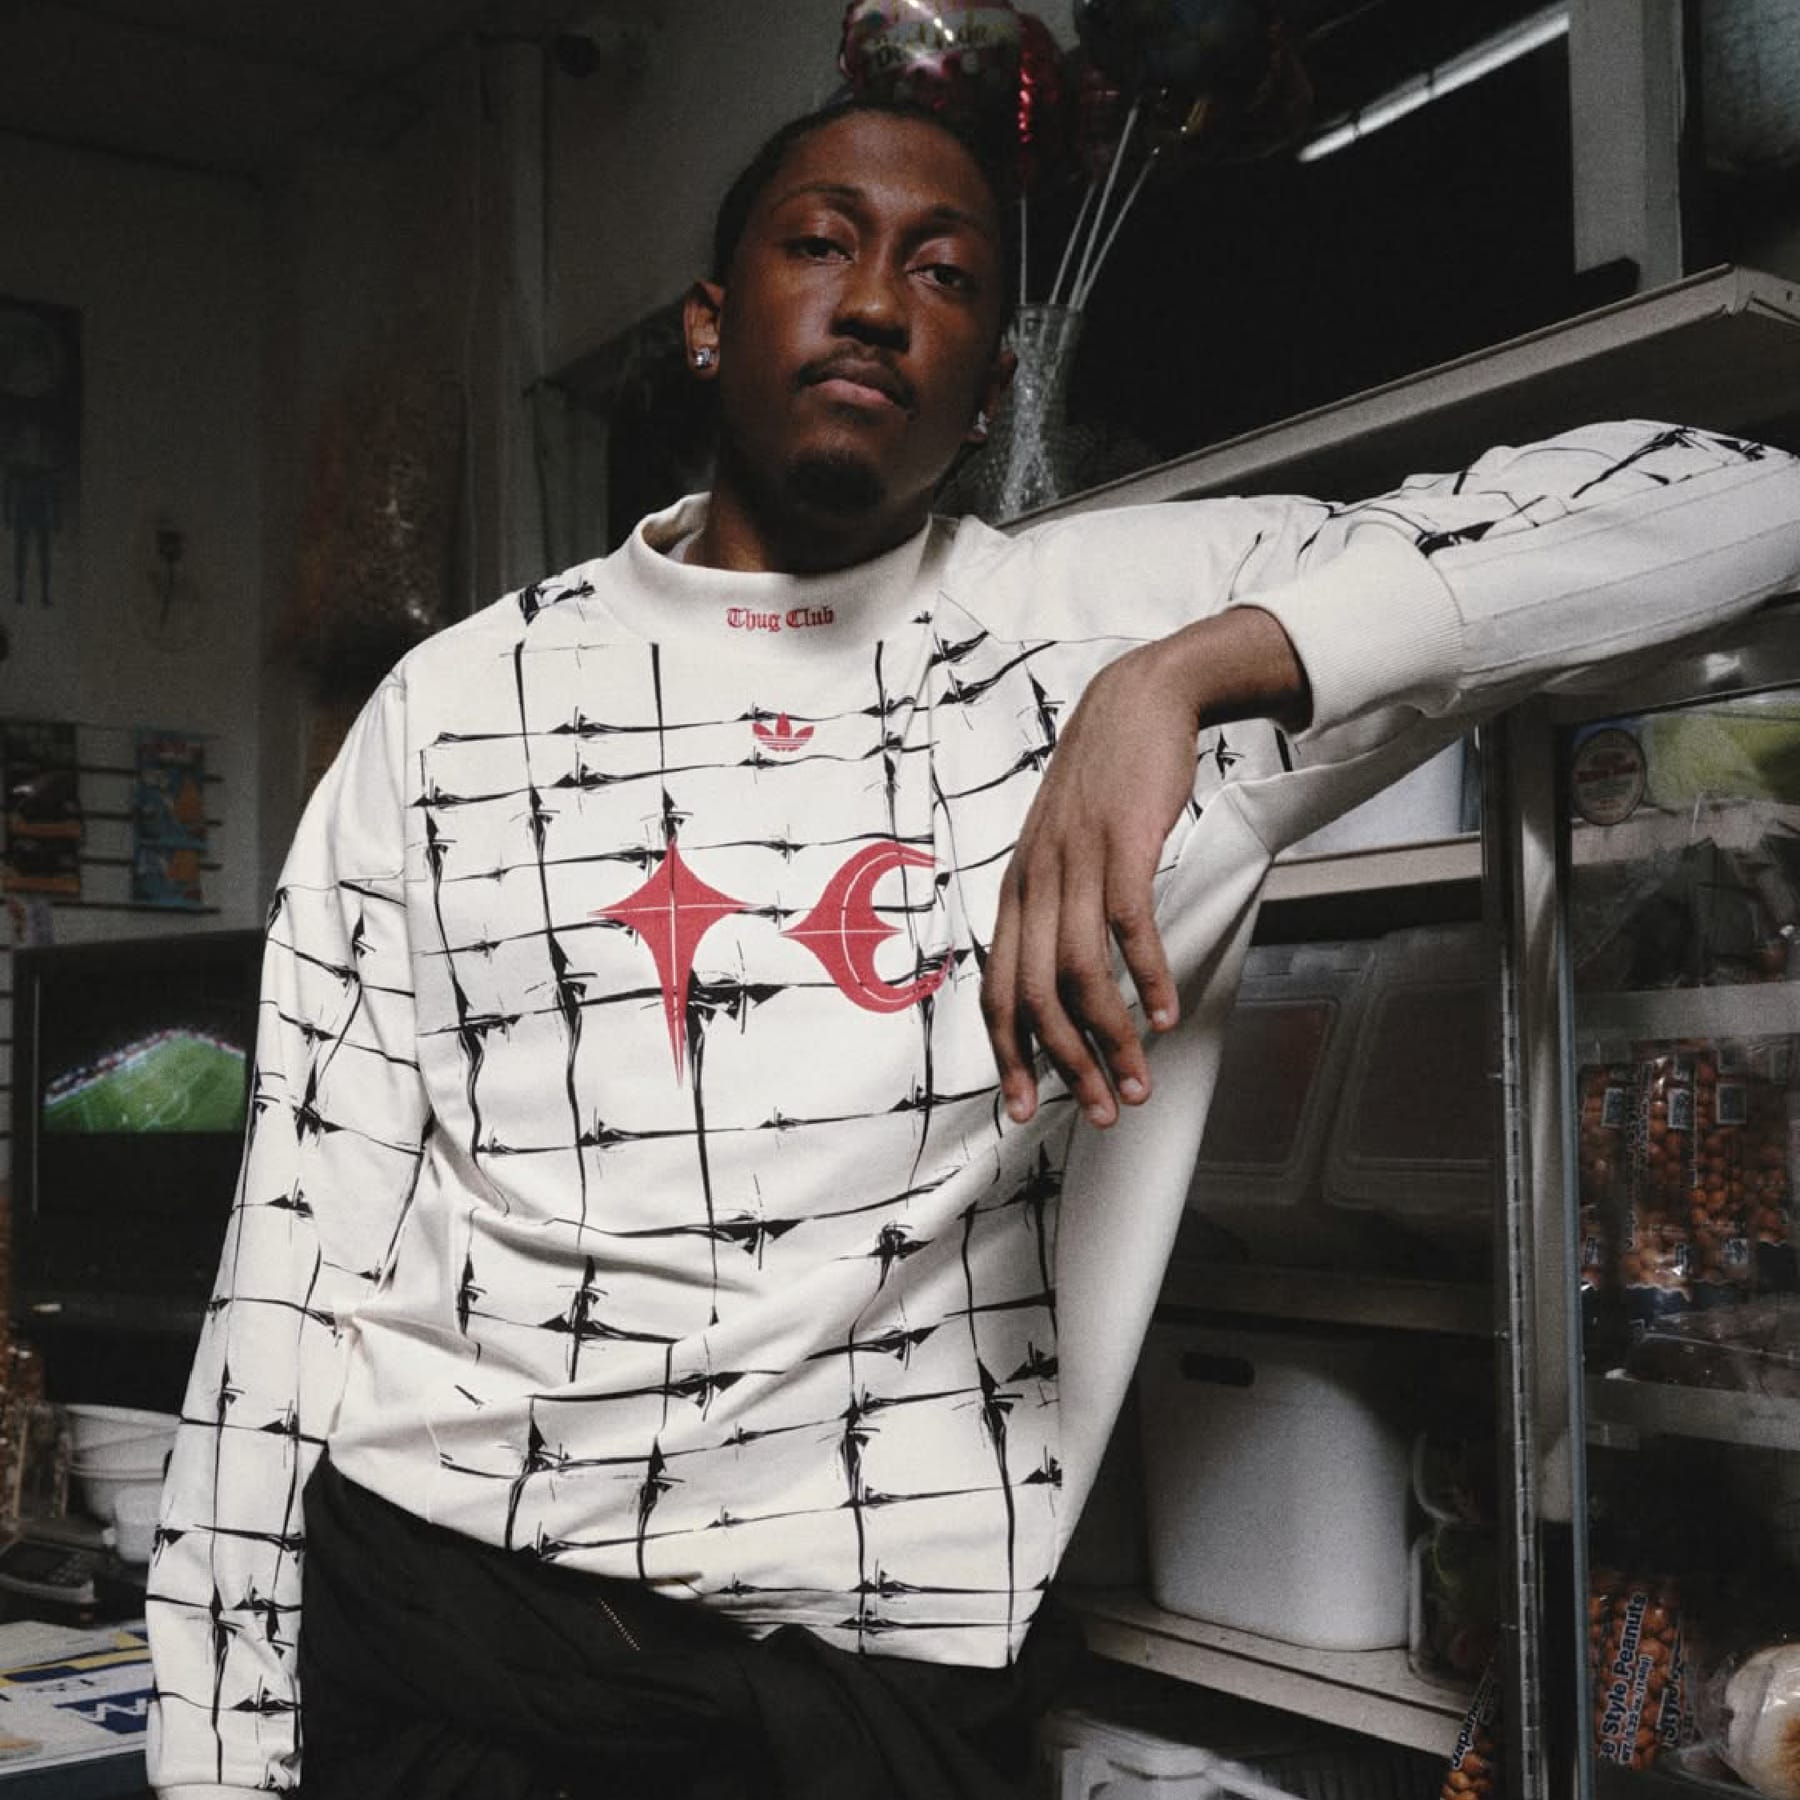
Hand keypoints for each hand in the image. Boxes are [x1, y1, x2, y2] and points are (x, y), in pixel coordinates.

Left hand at [981, 606, 1307, 1127]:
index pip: (996, 989)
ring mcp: (1076, 863)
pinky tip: (1166, 1012)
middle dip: (1064, 1066)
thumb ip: (1055, 908)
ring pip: (1079, 973)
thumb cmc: (1103, 784)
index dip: (1007, 1053)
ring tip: (1137, 1079)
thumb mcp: (1061, 849)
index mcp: (1016, 891)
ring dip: (1110, 1037)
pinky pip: (1128, 927)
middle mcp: (1036, 882)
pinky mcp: (1122, 845)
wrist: (1136, 703)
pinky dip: (1148, 977)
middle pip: (1034, 996)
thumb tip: (1059, 976)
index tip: (1021, 1106)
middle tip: (1097, 1111)